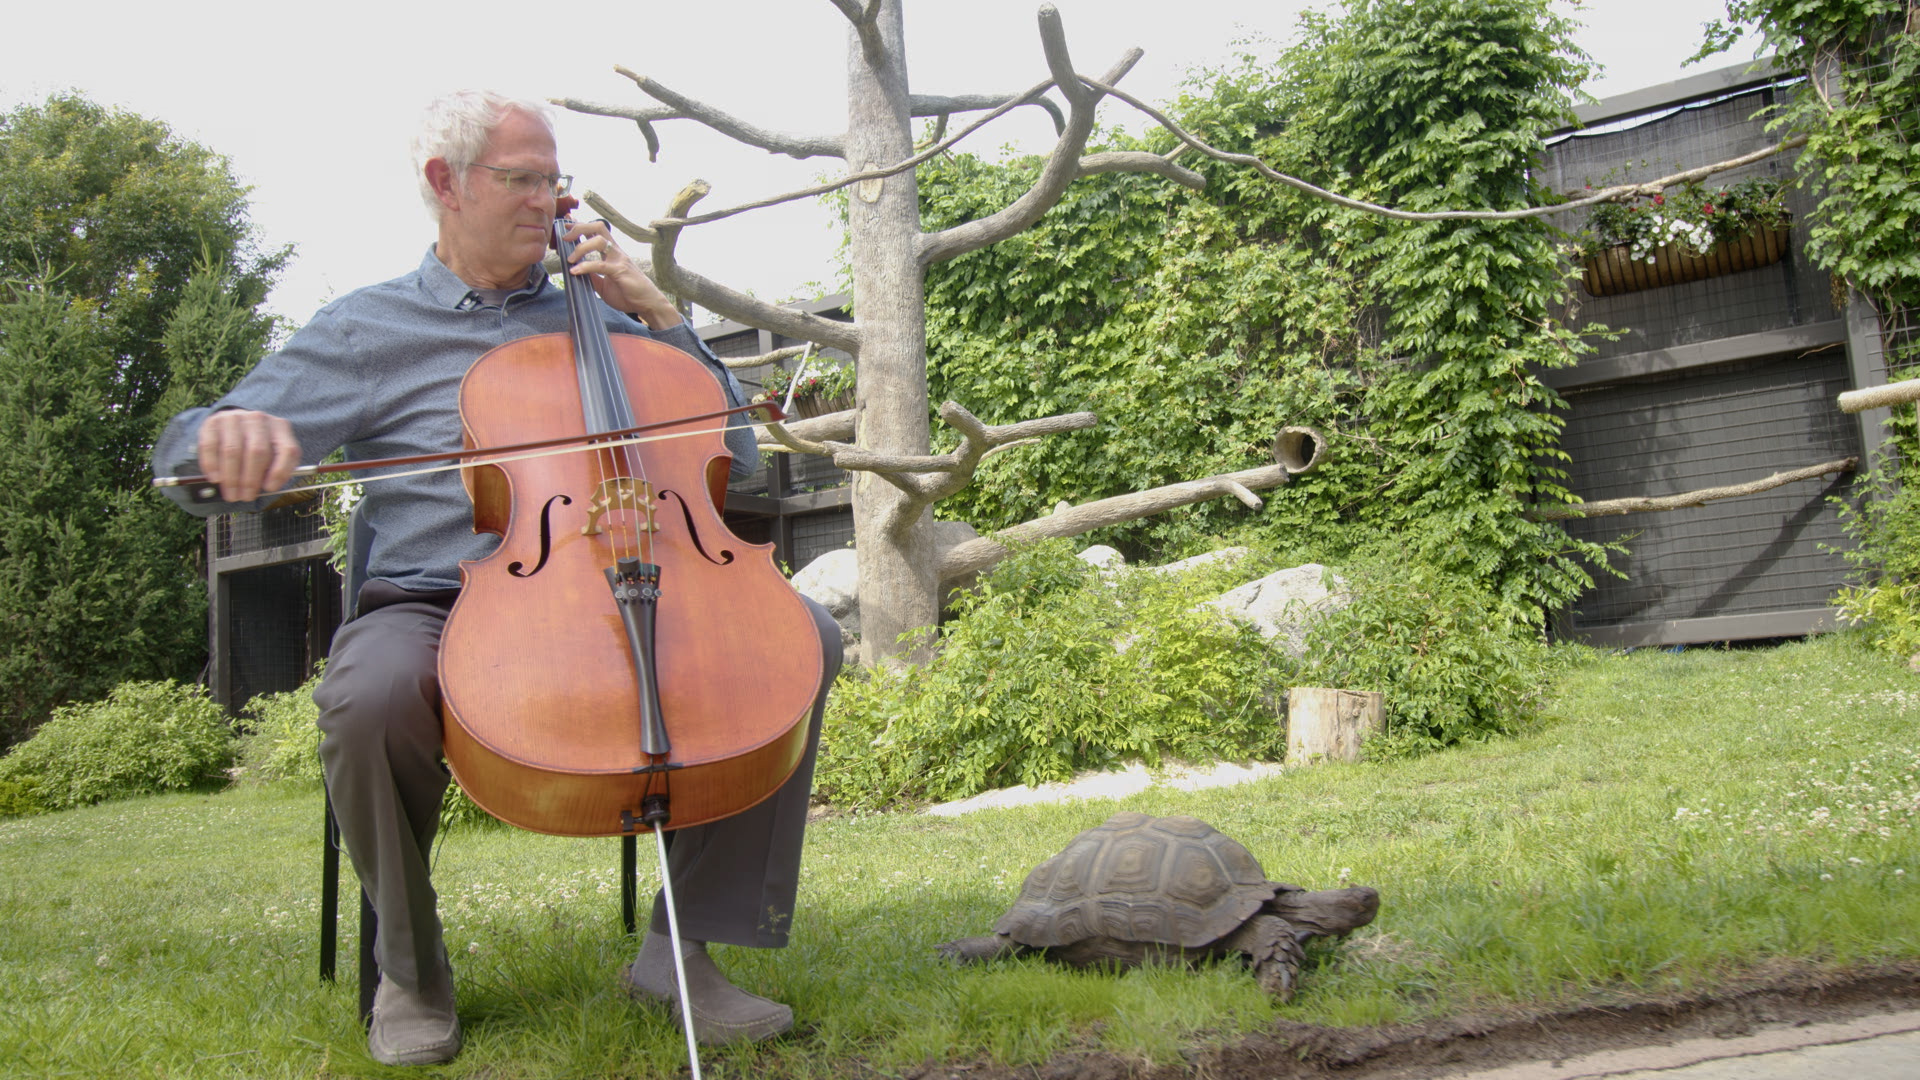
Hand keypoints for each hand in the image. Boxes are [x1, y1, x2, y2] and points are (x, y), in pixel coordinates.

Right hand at [196, 409, 300, 502]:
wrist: (233, 425)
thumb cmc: (256, 446)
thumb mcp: (274, 454)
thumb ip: (276, 468)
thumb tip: (268, 487)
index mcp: (280, 427)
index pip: (287, 450)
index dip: (280, 472)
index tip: (269, 489)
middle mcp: (258, 419)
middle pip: (257, 452)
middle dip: (250, 480)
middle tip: (245, 497)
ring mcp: (235, 418)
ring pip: (233, 451)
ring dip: (231, 478)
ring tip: (231, 494)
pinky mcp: (213, 422)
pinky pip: (211, 446)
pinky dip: (212, 465)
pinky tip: (215, 479)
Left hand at [562, 219, 681, 329]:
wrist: (647, 303)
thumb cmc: (628, 293)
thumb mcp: (604, 284)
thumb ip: (592, 276)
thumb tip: (576, 272)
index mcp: (612, 252)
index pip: (596, 231)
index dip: (580, 225)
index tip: (567, 225)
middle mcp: (615, 251)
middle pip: (598, 227)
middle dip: (579, 228)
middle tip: (566, 238)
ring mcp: (619, 259)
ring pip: (598, 241)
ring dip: (580, 247)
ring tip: (570, 259)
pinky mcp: (620, 271)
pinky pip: (600, 265)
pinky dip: (585, 266)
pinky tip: (575, 271)